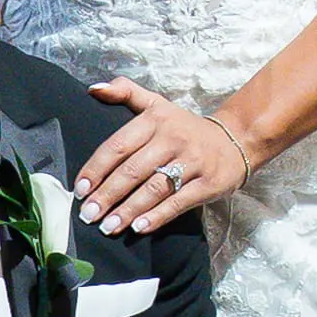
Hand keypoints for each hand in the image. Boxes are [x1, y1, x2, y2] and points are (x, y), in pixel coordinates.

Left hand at [74, 84, 260, 233]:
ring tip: (108, 226)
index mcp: (155, 120)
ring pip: (154, 188)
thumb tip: (93, 88)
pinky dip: (158, 216)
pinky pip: (179, 202)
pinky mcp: (208, 183)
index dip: (97, 168)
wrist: (236, 139)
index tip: (80, 189)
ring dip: (128, 209)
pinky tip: (138, 228)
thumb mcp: (157, 104)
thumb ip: (125, 92)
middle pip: (133, 170)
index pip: (118, 145)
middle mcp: (173, 138)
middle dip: (107, 195)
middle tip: (88, 215)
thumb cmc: (185, 127)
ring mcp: (192, 161)